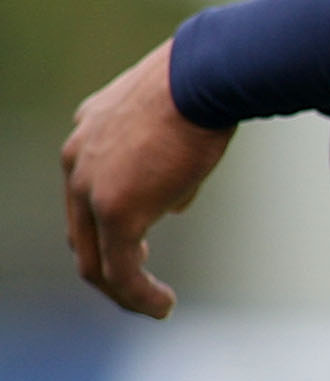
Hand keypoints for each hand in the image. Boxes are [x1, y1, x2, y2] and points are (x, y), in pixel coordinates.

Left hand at [61, 39, 232, 318]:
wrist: (203, 75)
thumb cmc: (203, 87)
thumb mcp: (175, 122)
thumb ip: (165, 165)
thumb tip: (174, 205)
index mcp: (87, 137)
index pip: (86, 196)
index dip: (110, 227)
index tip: (142, 247)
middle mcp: (76, 163)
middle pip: (80, 233)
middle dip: (109, 266)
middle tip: (138, 288)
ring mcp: (91, 189)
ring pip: (94, 258)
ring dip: (123, 288)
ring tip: (154, 305)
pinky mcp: (115, 212)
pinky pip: (121, 268)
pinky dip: (138, 294)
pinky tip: (163, 306)